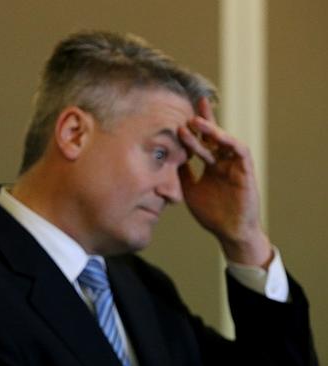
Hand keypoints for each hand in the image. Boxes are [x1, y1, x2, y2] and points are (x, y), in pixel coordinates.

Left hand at [178, 97, 272, 267]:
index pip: (201, 141)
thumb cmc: (211, 213)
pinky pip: (239, 150)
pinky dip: (228, 140)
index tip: (177, 114)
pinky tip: (216, 135)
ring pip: (224, 140)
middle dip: (203, 119)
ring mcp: (234, 165)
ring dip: (211, 129)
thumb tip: (165, 156)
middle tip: (193, 102)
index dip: (192, 128)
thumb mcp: (188, 189)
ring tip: (195, 120)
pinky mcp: (246, 170)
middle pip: (213, 135)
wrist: (229, 232)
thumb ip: (181, 172)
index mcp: (211, 165)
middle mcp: (223, 161)